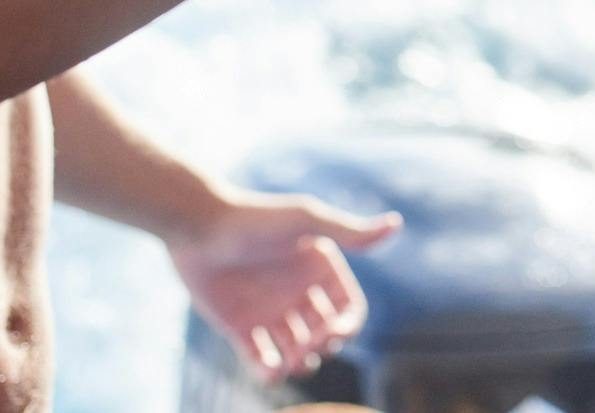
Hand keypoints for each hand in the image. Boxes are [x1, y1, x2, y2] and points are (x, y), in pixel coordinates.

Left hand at [168, 186, 400, 384]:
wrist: (198, 228)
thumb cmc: (255, 220)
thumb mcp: (306, 222)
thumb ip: (350, 232)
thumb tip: (396, 224)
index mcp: (318, 268)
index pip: (348, 309)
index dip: (347, 326)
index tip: (333, 332)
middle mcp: (297, 292)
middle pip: (325, 335)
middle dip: (324, 346)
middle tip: (308, 345)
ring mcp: (269, 312)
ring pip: (297, 353)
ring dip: (300, 364)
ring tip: (291, 361)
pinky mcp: (240, 328)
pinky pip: (262, 362)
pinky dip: (270, 374)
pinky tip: (270, 370)